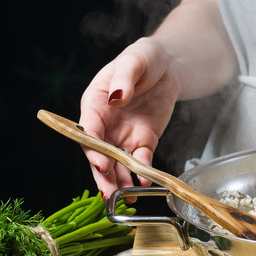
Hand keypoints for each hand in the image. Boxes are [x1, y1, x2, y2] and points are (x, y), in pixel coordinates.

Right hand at [79, 37, 179, 199]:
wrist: (166, 66)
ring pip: (117, 163)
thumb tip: (116, 97)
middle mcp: (105, 124)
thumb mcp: (133, 61)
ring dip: (120, 181)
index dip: (92, 148)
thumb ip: (123, 80)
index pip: (88, 129)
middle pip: (99, 153)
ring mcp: (123, 135)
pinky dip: (142, 172)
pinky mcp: (144, 141)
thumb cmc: (143, 59)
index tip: (100, 162)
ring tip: (125, 197)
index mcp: (95, 103)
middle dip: (103, 174)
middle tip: (109, 192)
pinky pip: (141, 160)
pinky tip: (144, 182)